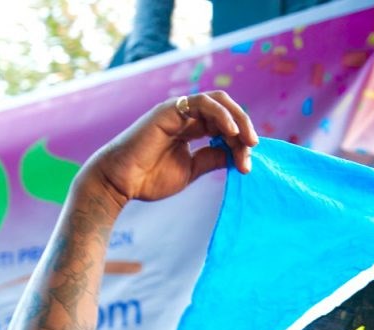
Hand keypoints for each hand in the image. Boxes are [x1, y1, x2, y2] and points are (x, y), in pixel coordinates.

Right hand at [90, 91, 257, 208]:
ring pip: (219, 103)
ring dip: (238, 120)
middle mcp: (186, 116)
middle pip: (226, 112)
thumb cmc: (147, 180)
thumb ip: (211, 159)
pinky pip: (204, 103)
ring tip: (247, 141)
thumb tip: (235, 155)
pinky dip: (222, 115)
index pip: (223, 128)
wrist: (120, 182)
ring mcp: (178, 110)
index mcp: (190, 129)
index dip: (239, 143)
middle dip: (244, 128)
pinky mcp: (171, 109)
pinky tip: (231, 132)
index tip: (246, 165)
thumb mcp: (190, 171)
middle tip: (253, 148)